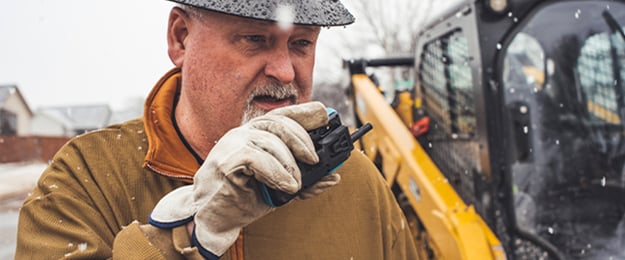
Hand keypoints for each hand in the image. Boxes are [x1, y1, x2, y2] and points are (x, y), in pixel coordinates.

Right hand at [149, 102, 337, 257]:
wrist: (215, 218)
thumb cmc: (245, 198)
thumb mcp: (283, 187)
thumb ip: (306, 180)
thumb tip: (333, 176)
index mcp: (257, 134)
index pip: (283, 114)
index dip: (305, 112)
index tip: (326, 116)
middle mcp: (245, 133)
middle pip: (280, 122)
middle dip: (302, 141)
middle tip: (314, 162)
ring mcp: (233, 144)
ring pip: (270, 140)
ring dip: (290, 164)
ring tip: (295, 185)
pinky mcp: (225, 160)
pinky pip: (257, 157)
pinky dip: (276, 172)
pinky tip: (285, 185)